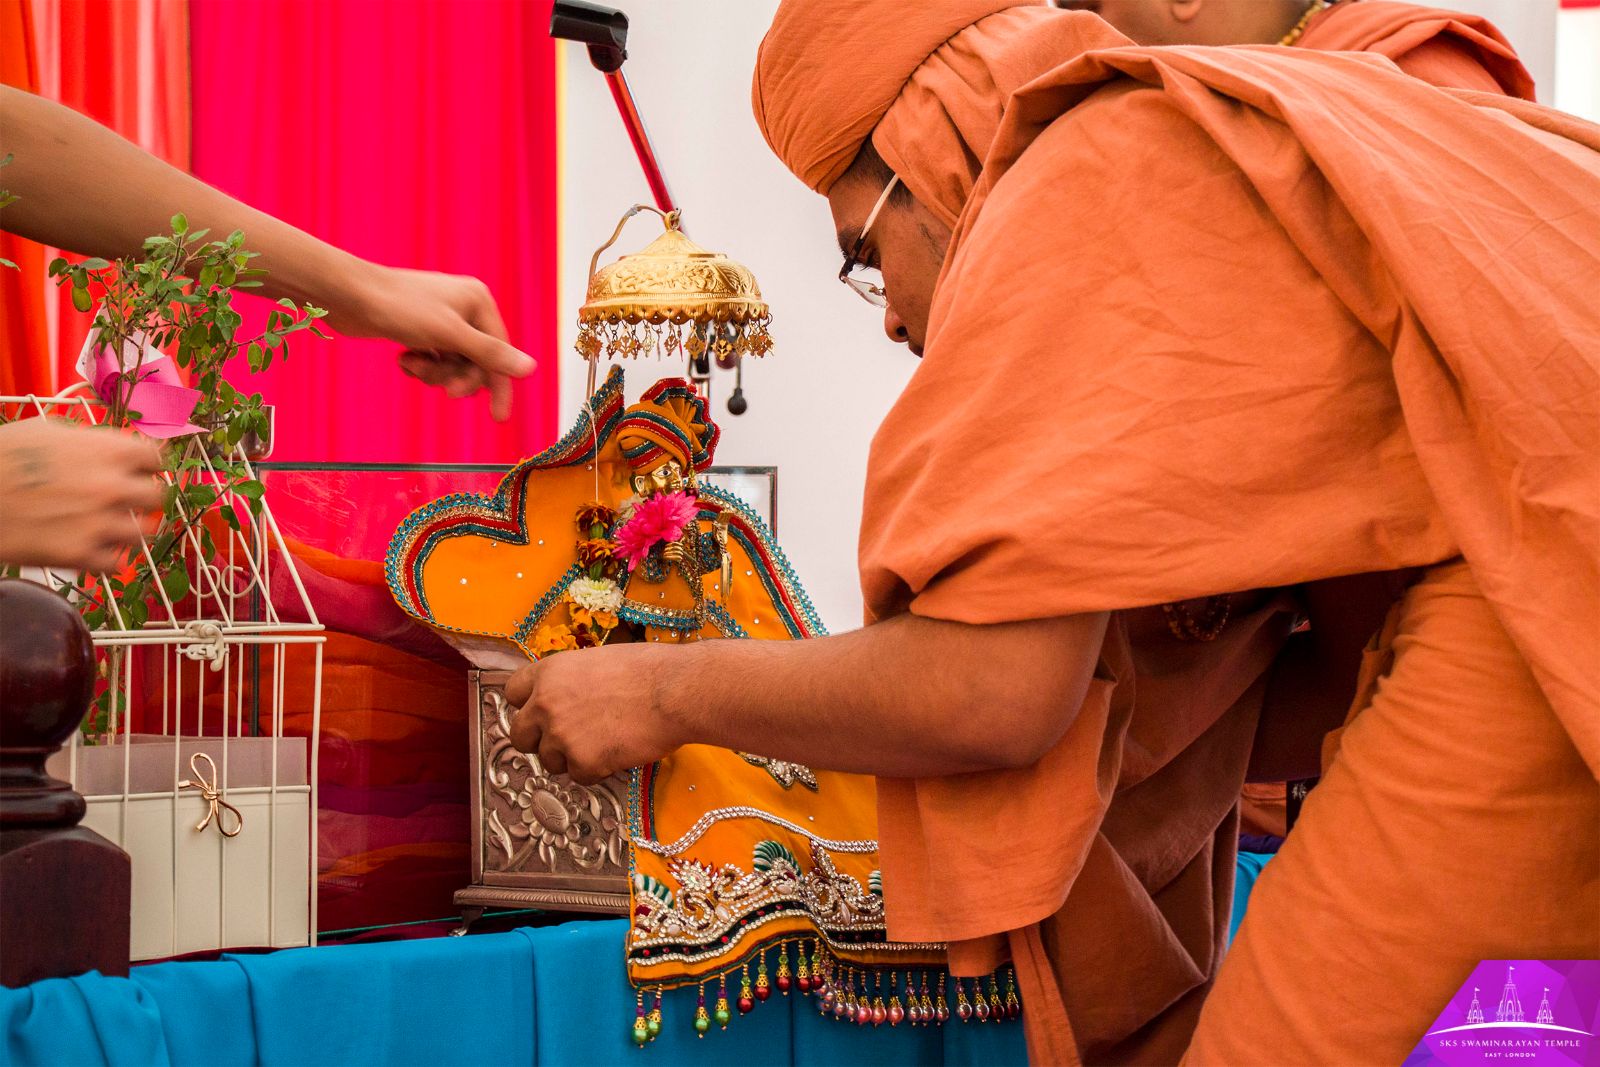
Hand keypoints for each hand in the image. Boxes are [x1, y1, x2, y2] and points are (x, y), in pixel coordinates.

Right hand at [0, 419, 161, 571]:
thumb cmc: (0, 456)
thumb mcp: (44, 430)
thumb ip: (85, 441)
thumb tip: (103, 449)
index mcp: (108, 450)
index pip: (157, 458)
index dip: (148, 465)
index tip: (141, 471)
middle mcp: (112, 486)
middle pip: (158, 497)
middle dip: (143, 499)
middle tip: (128, 502)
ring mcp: (98, 523)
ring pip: (142, 533)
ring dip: (127, 530)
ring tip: (107, 528)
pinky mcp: (79, 555)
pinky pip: (114, 565)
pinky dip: (106, 560)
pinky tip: (91, 550)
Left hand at [330, 265, 536, 422]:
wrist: (349, 295)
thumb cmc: (399, 308)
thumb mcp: (450, 334)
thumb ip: (490, 353)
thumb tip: (530, 369)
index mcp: (479, 302)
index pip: (500, 352)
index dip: (499, 385)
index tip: (498, 418)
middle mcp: (465, 308)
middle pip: (476, 361)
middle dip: (456, 377)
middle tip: (442, 390)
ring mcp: (441, 319)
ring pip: (452, 363)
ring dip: (434, 372)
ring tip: (411, 364)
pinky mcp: (420, 329)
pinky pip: (433, 359)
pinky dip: (420, 365)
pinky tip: (404, 359)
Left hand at [506, 642, 685, 784]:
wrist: (676, 691)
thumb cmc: (649, 670)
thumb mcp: (598, 661)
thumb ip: (571, 681)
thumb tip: (568, 698)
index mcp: (549, 672)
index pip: (513, 693)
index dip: (528, 705)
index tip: (542, 713)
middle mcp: (546, 704)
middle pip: (519, 736)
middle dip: (539, 741)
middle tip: (566, 740)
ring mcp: (561, 735)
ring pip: (549, 761)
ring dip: (571, 758)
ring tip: (604, 742)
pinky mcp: (582, 762)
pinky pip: (580, 776)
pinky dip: (598, 770)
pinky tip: (619, 752)